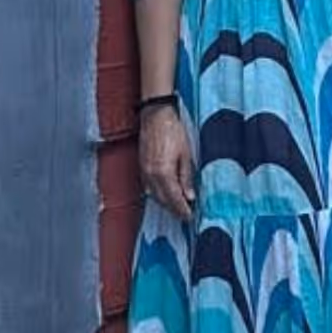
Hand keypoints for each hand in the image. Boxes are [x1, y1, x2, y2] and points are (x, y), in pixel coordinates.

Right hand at [138, 105, 195, 220]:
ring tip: (177, 205)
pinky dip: (157, 193)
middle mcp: (151, 176)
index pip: (174, 199)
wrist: (155, 115)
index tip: (190, 217)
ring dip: (165, 203)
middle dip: (174, 209)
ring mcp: (144, 172)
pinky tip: (165, 193)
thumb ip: (186, 177)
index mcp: (164, 173)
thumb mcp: (186, 154)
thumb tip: (190, 196)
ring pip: (154, 195)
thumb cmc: (172, 131)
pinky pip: (148, 187)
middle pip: (163, 201)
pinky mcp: (141, 166)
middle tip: (185, 214)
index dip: (182, 210)